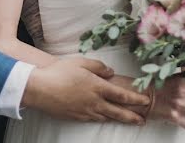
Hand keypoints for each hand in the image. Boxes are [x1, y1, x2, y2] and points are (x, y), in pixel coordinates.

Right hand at [22, 57, 149, 124]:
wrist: (39, 89)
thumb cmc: (59, 72)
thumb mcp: (80, 62)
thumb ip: (98, 66)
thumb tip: (110, 71)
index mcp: (97, 87)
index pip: (121, 95)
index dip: (135, 99)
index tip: (145, 100)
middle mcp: (94, 102)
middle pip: (118, 112)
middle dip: (132, 116)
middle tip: (143, 120)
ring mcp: (85, 111)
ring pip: (106, 117)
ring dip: (119, 119)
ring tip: (128, 121)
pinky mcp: (76, 117)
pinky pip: (93, 119)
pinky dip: (103, 119)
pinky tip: (105, 118)